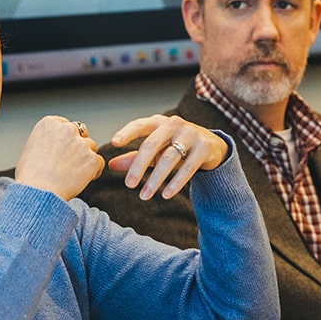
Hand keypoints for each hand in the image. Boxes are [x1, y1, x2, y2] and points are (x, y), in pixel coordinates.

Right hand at [14, 115, 104, 200]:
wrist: (37, 193)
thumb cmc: (30, 177)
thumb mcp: (30, 148)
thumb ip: (46, 140)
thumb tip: (54, 146)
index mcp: (49, 123)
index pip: (65, 125)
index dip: (66, 139)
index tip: (62, 150)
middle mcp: (66, 129)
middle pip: (80, 134)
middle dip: (77, 146)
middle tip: (69, 163)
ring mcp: (81, 144)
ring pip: (91, 147)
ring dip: (86, 158)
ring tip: (73, 174)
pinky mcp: (92, 159)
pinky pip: (99, 162)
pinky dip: (94, 171)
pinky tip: (82, 180)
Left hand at [106, 114, 228, 200]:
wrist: (211, 145)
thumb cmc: (175, 146)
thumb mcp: (155, 150)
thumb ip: (133, 157)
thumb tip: (109, 165)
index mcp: (158, 123)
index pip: (139, 125)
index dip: (127, 133)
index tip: (114, 143)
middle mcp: (173, 125)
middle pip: (152, 145)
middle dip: (139, 166)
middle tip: (129, 185)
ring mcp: (190, 134)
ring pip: (169, 158)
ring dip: (155, 179)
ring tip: (145, 196)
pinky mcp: (204, 147)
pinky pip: (187, 167)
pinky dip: (175, 182)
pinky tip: (166, 194)